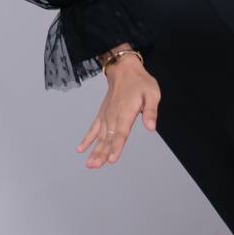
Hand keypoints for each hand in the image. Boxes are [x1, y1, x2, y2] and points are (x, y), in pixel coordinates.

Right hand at [76, 54, 160, 168]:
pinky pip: (93, 128)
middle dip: (102, 153)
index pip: (121, 133)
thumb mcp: (152, 93)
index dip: (116, 147)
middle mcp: (114, 115)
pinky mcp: (102, 114)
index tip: (111, 159)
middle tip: (95, 166)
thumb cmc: (140, 82)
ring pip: (100, 136)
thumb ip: (151, 111)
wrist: (124, 68)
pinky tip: (81, 149)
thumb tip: (151, 127)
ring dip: (94, 150)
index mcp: (126, 112)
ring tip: (89, 165)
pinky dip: (87, 139)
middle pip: (108, 138)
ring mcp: (106, 115)